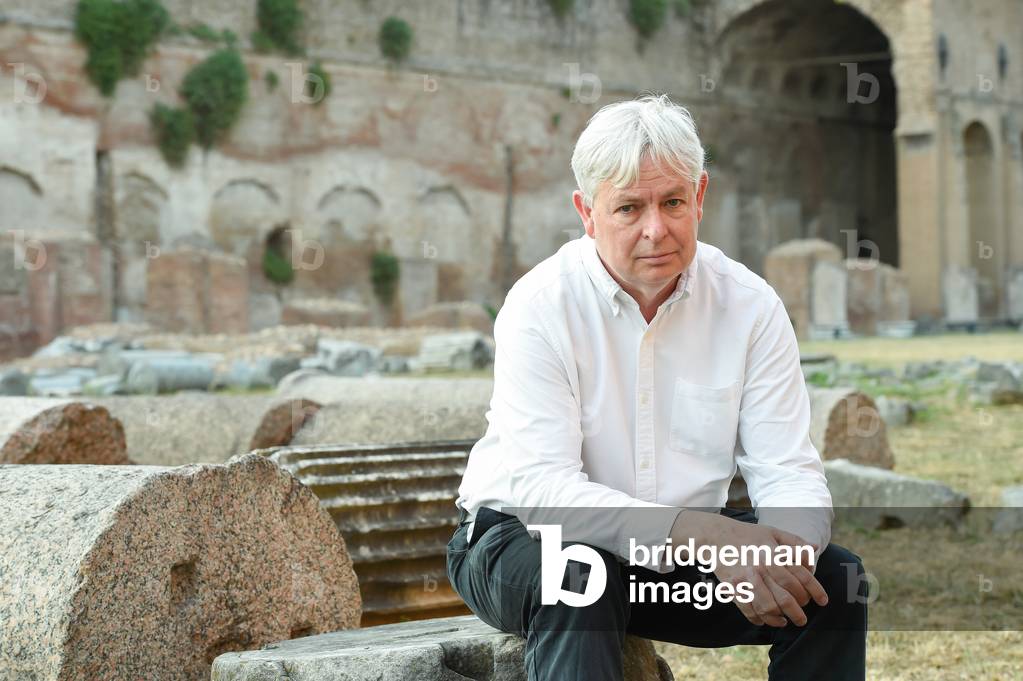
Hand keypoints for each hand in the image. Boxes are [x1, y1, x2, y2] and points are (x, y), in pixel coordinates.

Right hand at [670, 511, 827, 627]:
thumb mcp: (773, 532)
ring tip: (786, 621)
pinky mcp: (733, 588)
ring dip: (780, 619)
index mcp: (773, 554)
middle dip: (799, 611)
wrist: (716, 536)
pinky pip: (748, 610)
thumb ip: (795, 542)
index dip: (815, 591)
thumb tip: (814, 548)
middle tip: (802, 616)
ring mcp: (746, 580)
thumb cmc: (748, 535)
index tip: (823, 601)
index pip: (801, 577)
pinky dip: (759, 619)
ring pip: (768, 608)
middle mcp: (761, 568)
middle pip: (786, 598)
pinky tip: (767, 620)